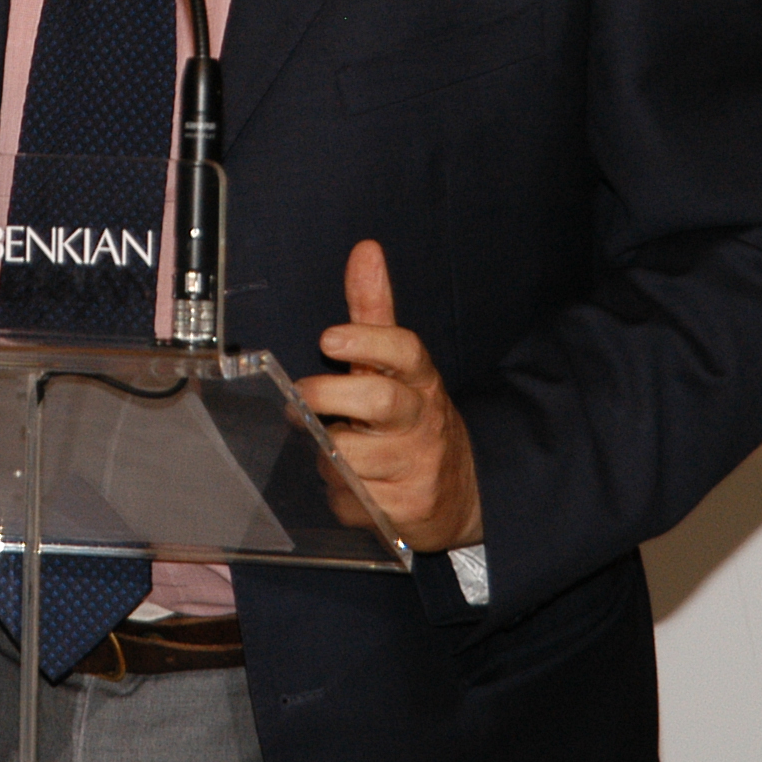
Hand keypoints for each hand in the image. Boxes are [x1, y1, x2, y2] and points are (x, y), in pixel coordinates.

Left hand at [293, 240, 483, 551]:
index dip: (367, 340)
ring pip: (348, 458)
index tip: (328, 337)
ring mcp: (417, 468)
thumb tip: (366, 250)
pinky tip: (353, 486)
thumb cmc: (412, 420)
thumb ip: (375, 311)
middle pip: (378, 402)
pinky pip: (349, 501)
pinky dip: (339, 495)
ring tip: (337, 450)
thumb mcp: (399, 367)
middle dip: (328, 398)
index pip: (405, 350)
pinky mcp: (406, 511)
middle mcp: (422, 422)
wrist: (460, 494)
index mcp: (421, 381)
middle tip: (301, 399)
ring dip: (327, 455)